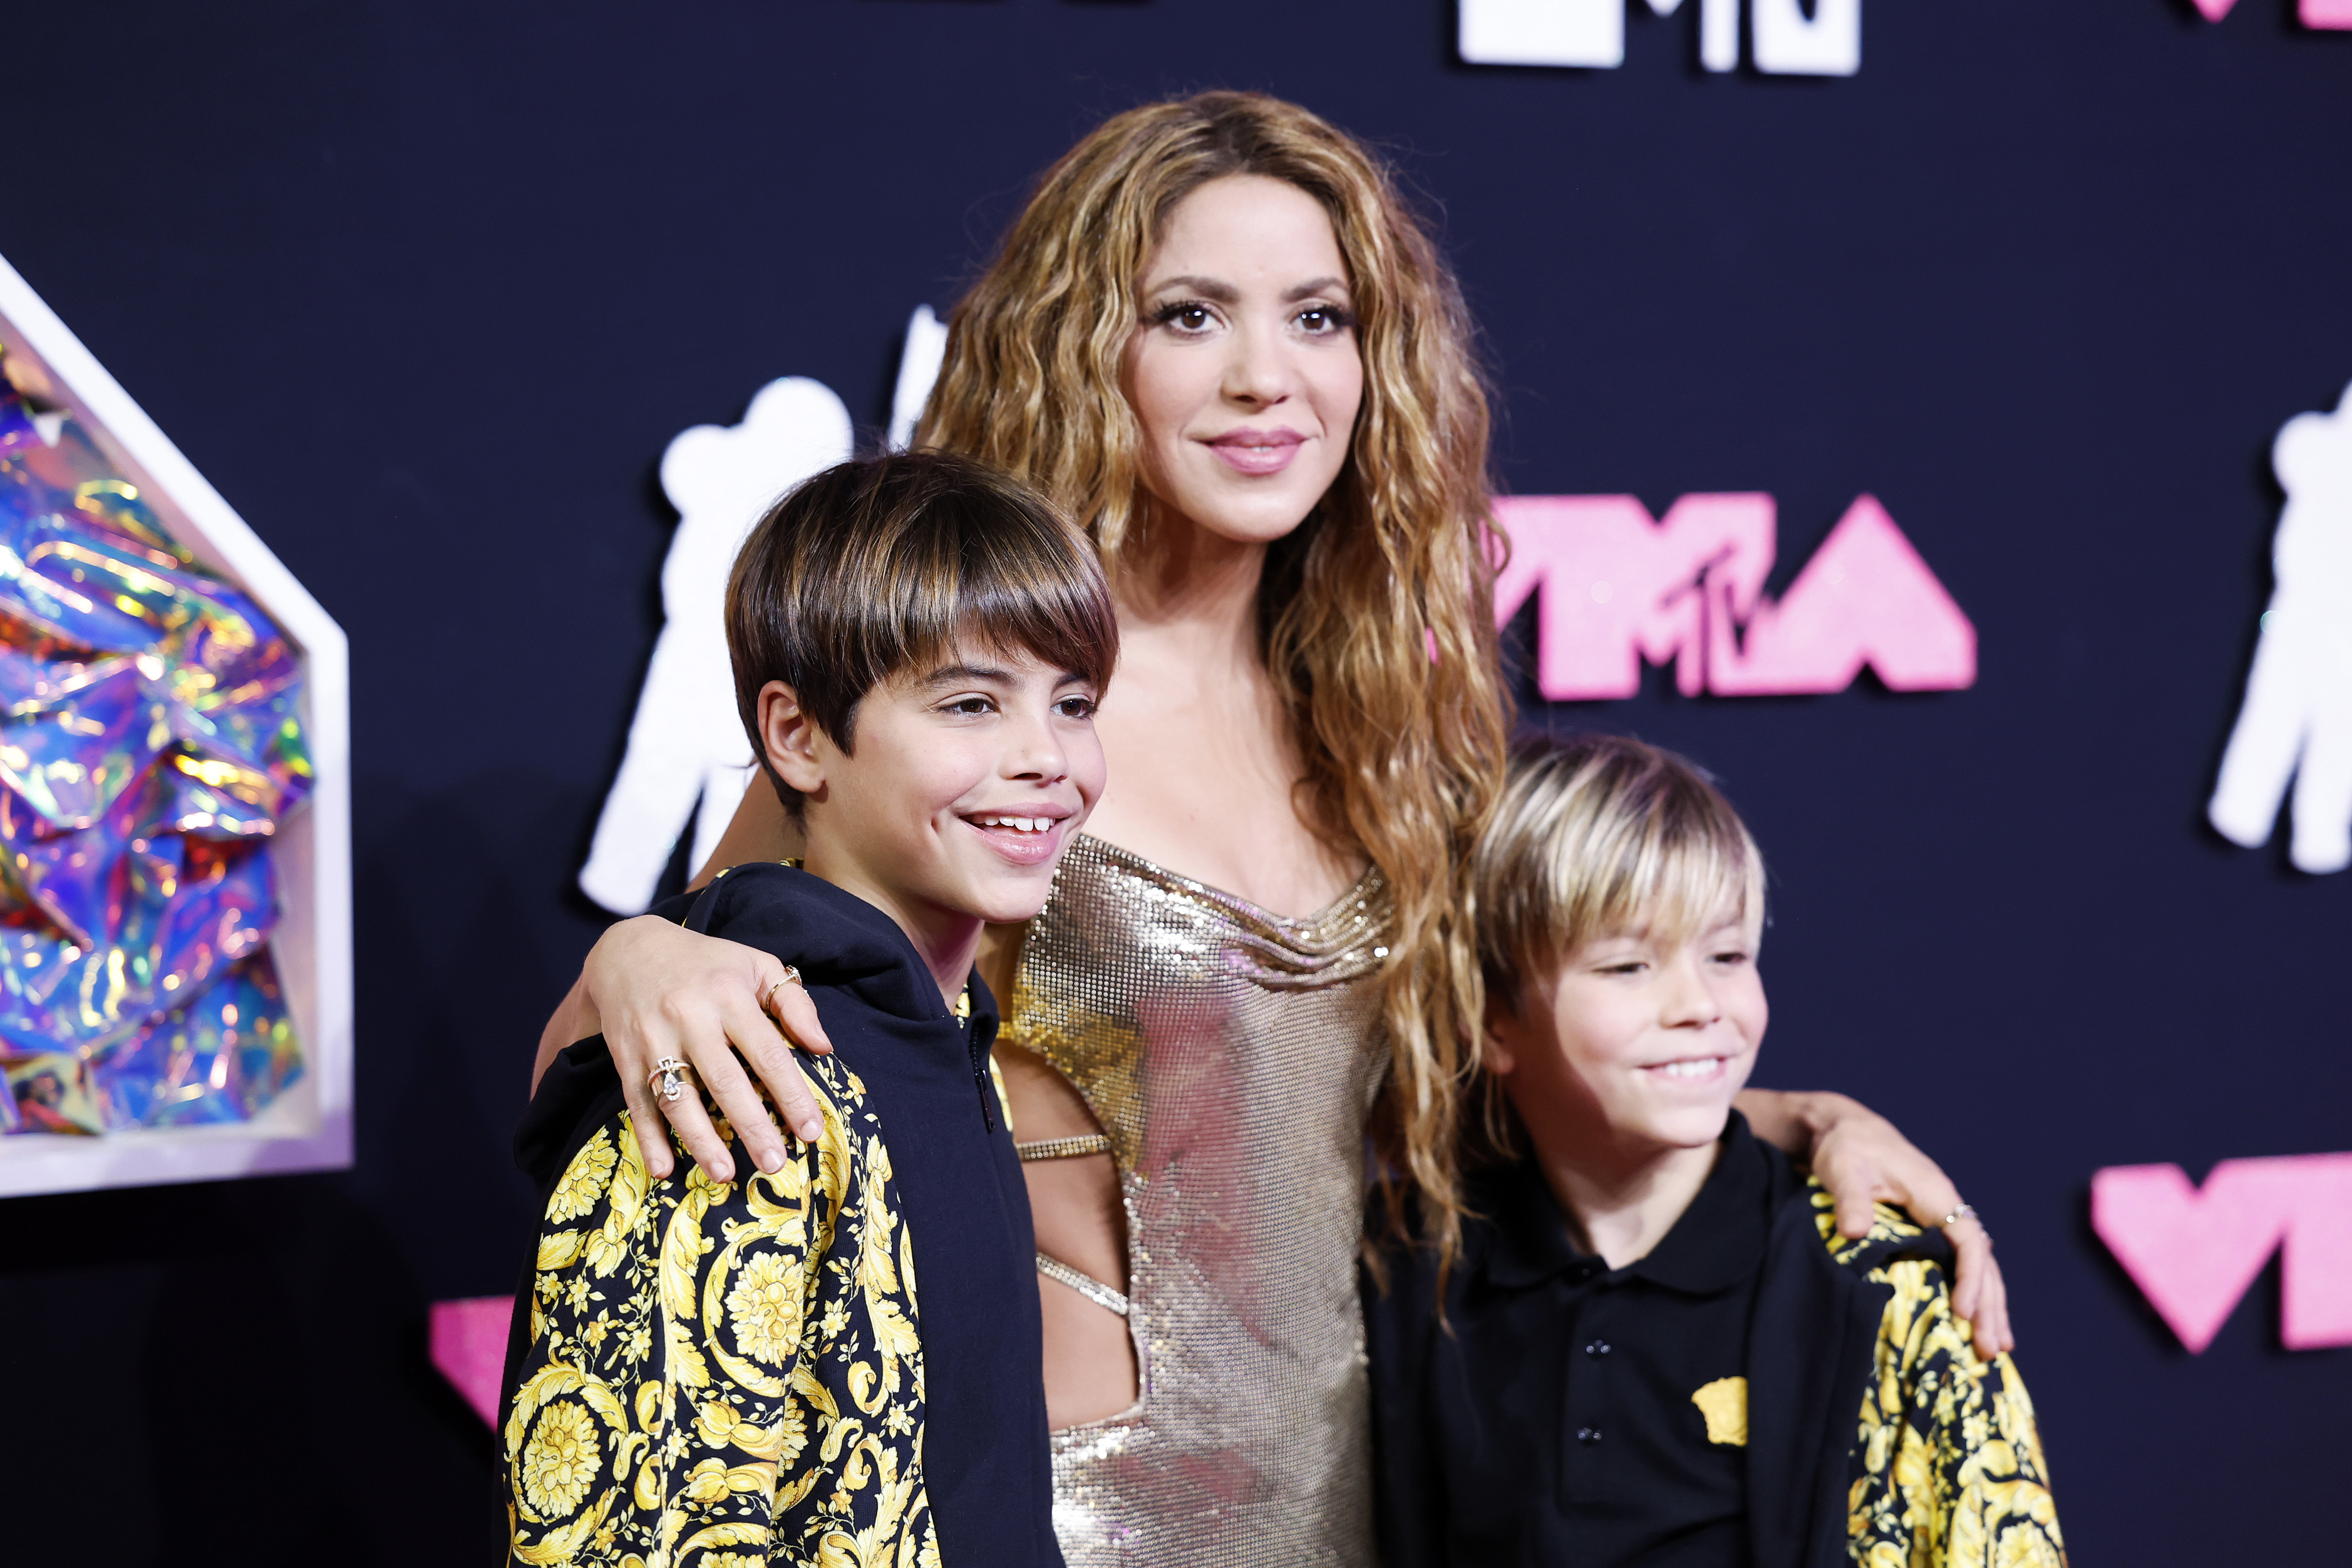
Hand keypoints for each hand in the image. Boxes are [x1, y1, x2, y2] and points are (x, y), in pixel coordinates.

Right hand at [579, 915, 833, 1183]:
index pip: (767, 1052)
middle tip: (774, 1163)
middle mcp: (689, 1018)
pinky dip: (648, 1138)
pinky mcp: (624, 1058)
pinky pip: (637, 1103)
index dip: (790, 1095)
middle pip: (724, 1080)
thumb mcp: (756, 965)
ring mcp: (652, 1039)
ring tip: (725, 1173)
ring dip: (700, 1140)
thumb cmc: (706, 964)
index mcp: (729, 995)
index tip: (810, 1131)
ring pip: (677, 1097)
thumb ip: (794, 1003)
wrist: (628, 951)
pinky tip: (664, 1169)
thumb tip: (823, 1047)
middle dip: (751, 1126)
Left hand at [1740, 1089, 2013, 1359]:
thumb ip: (1851, 1199)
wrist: (1844, 1131)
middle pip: (1981, 1261)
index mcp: (1935, 1194)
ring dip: (1988, 1306)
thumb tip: (1854, 1232)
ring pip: (1978, 1267)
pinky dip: (1972, 1294)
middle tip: (1992, 1350)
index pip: (1967, 1240)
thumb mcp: (1843, 1169)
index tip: (1964, 1313)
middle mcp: (1948, 1207)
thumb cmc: (1846, 1148)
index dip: (1969, 1277)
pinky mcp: (1931, 1228)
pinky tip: (1975, 1323)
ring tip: (1997, 1350)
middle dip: (1989, 1305)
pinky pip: (1961, 1264)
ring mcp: (1943, 1219)